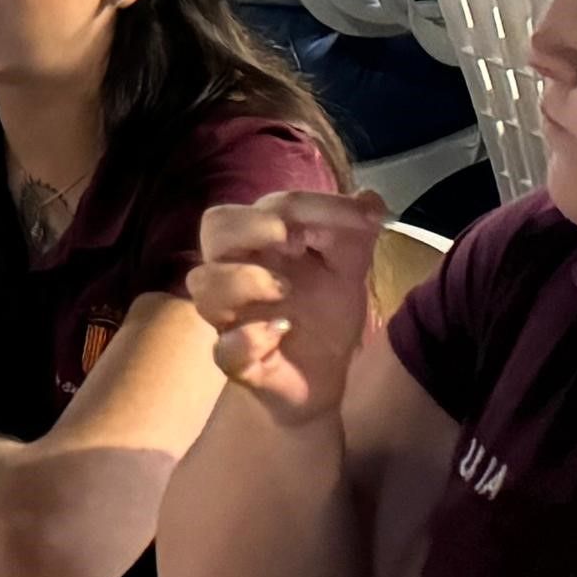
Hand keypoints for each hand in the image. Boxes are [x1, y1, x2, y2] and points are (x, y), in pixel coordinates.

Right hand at [184, 190, 389, 425]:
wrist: (324, 378)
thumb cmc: (323, 314)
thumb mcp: (347, 268)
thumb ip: (355, 234)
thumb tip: (372, 197)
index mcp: (263, 243)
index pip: (270, 206)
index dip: (314, 204)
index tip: (364, 216)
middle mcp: (237, 272)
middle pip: (214, 229)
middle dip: (248, 226)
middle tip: (289, 236)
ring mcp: (233, 318)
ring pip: (204, 286)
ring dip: (242, 280)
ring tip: (285, 289)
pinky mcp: (240, 363)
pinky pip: (224, 350)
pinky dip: (248, 339)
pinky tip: (281, 331)